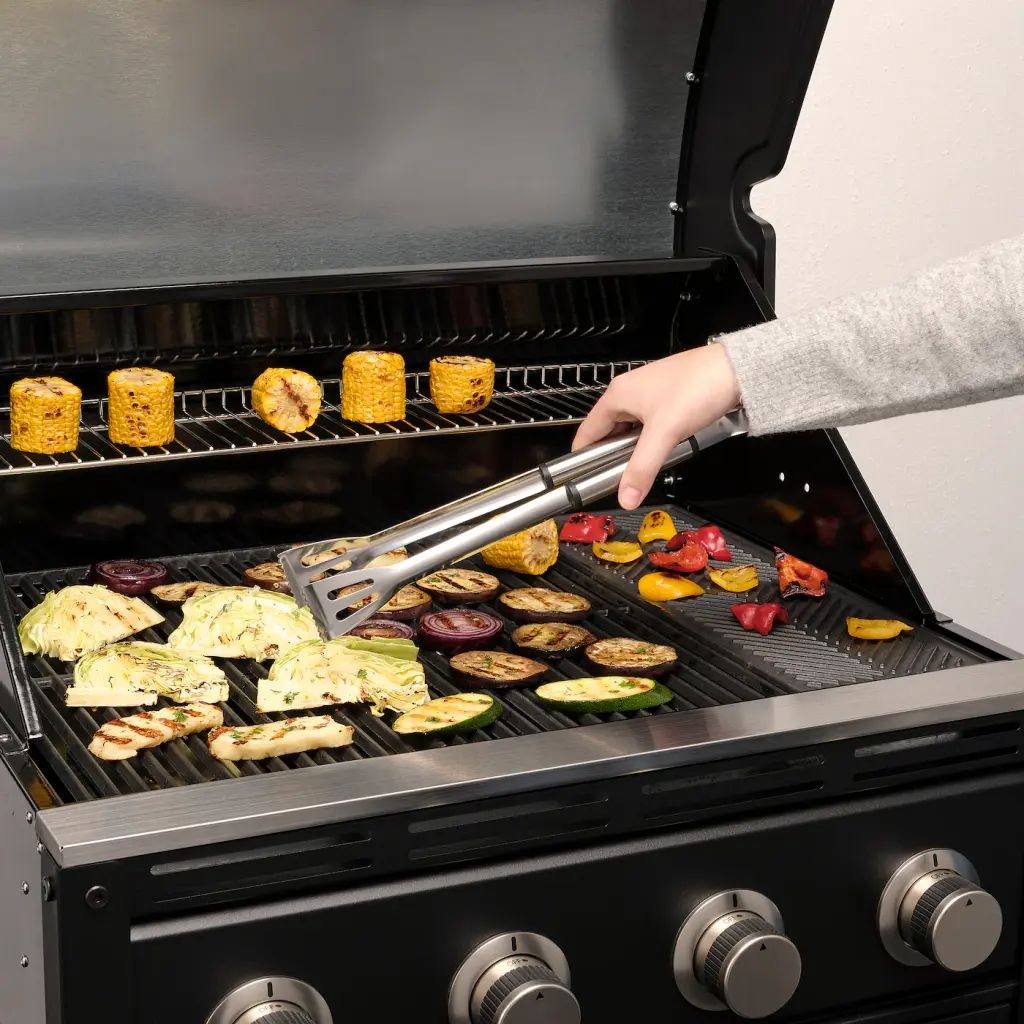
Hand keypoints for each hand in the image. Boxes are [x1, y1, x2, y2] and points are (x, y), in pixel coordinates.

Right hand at [572, 344, 739, 509]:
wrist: (735, 370)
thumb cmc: (698, 387)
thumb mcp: (664, 433)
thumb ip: (642, 468)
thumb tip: (625, 497)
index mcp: (617, 395)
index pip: (586, 432)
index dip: (584, 458)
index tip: (588, 479)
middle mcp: (628, 391)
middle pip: (608, 433)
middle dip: (613, 456)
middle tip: (622, 478)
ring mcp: (648, 394)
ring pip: (630, 430)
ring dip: (635, 449)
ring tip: (645, 464)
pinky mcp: (666, 398)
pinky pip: (649, 425)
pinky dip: (651, 440)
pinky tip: (663, 449)